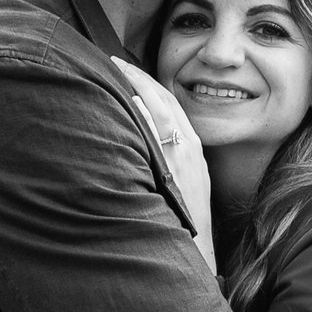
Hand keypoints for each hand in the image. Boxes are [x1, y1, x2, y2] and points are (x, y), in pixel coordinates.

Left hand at [113, 58, 215, 269]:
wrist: (198, 251)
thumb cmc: (185, 222)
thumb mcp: (182, 185)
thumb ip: (166, 161)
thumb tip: (138, 145)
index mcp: (193, 149)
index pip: (172, 105)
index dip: (150, 83)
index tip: (128, 70)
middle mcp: (190, 148)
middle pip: (167, 100)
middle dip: (140, 77)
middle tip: (114, 61)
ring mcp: (183, 158)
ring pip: (164, 112)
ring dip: (139, 87)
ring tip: (116, 71)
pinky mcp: (176, 170)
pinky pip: (162, 135)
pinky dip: (148, 115)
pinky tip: (131, 101)